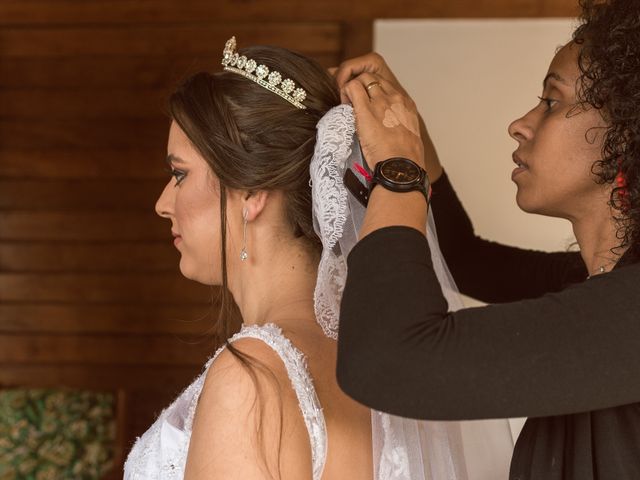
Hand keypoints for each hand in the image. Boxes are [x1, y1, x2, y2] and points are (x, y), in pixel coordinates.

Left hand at [332, 53, 442, 179]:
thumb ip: (399, 125)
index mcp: (406, 105)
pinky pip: (352, 87)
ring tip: (348, 103)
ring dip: (353, 87)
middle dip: (362, 85)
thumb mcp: (408, 136)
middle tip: (354, 101)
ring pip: (364, 78)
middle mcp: (395, 99)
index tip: (368, 104)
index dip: (374, 92)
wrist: (401, 167)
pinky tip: (343, 104)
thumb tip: (390, 129)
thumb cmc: (404, 159)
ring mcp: (380, 103)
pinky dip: (345, 92)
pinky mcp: (365, 110)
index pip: (387, 86)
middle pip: (375, 78)